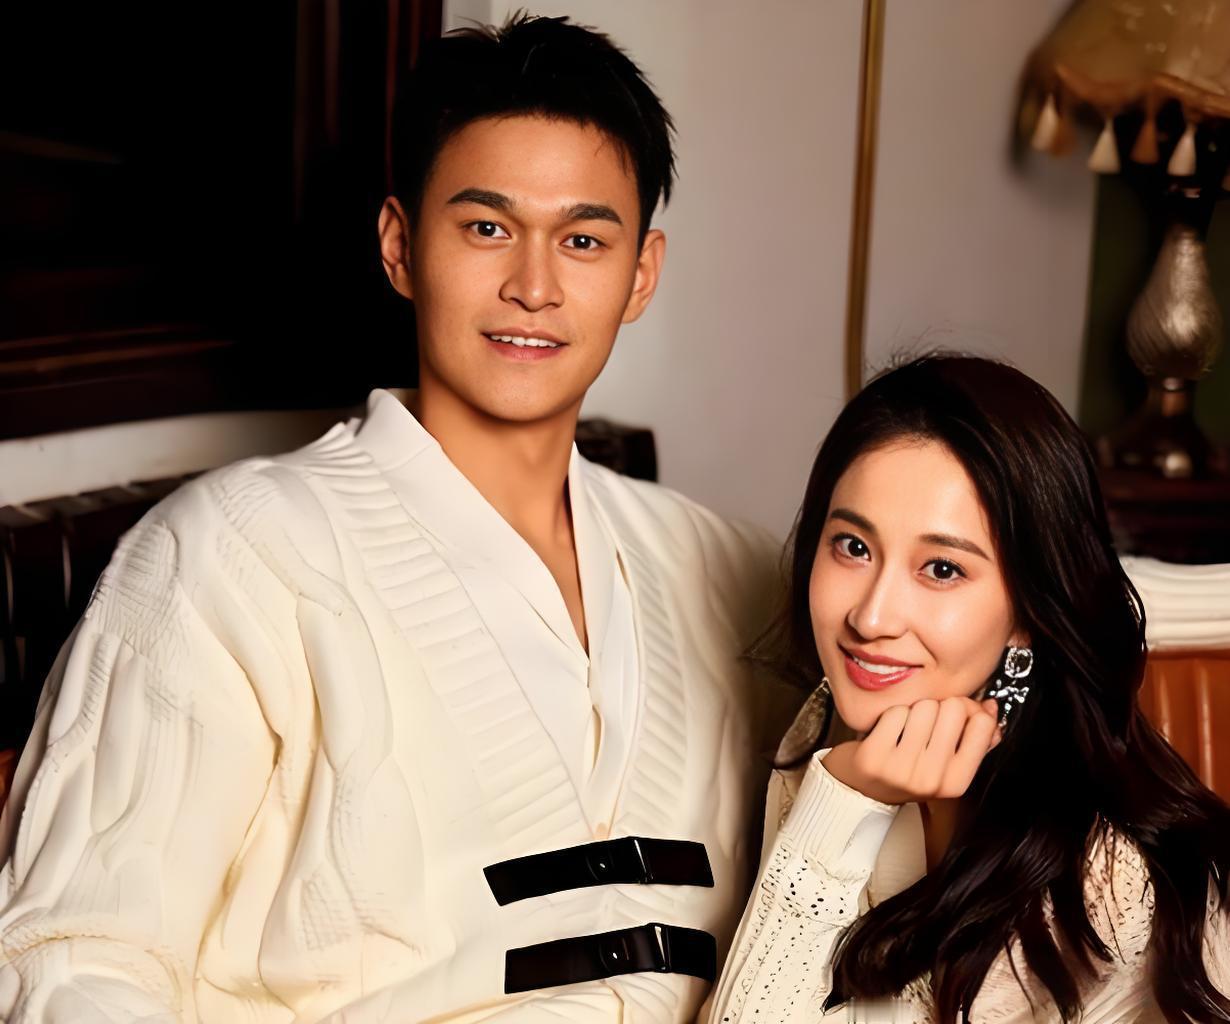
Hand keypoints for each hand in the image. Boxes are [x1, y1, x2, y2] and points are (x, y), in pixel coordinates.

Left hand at [821, 697, 1000, 804]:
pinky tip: (888, 732)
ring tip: (907, 730)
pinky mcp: (874, 756)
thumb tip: (992, 707)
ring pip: (924, 707)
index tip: (959, 713)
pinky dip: (892, 715)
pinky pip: (896, 712)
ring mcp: (902, 769)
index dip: (971, 709)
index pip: (983, 724)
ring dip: (915, 711)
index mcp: (957, 783)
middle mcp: (932, 780)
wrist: (859, 791)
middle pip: (953, 709)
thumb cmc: (907, 772)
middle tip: (927, 723)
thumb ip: (975, 740)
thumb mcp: (946, 765)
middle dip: (940, 708)